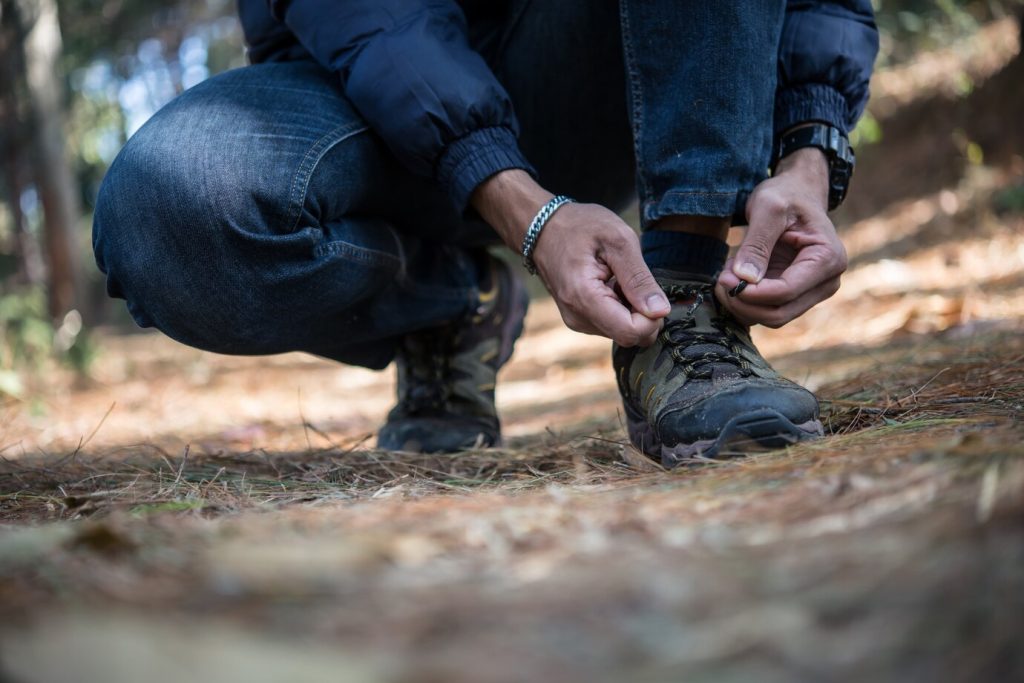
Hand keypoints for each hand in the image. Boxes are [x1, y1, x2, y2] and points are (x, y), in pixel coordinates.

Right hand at [471, 170, 669, 345]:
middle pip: (629, 336)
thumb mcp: (617, 240)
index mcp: (584, 298)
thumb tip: (660, 311)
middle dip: (644, 313)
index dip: (652, 316)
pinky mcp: (579, 319)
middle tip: (635, 279)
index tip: (649, 289)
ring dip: (632, 308)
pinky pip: (612, 324)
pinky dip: (621, 307)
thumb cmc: (580, 226)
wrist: (544, 227)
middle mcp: (578, 318)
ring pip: (623, 331)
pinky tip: (612, 284)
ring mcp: (577, 321)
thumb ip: (639, 278)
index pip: (631, 332)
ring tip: (619, 278)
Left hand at [716, 148, 846, 327]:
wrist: (796, 193)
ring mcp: (811, 293)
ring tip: (729, 270)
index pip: (786, 292)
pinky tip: (736, 276)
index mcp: (828, 259)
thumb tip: (745, 279)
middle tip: (721, 276)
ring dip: (741, 302)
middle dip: (743, 300)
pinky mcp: (795, 296)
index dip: (751, 293)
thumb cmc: (786, 195)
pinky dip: (745, 300)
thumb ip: (756, 243)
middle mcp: (826, 282)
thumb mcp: (768, 208)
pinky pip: (765, 311)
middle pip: (779, 314)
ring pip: (770, 317)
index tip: (724, 278)